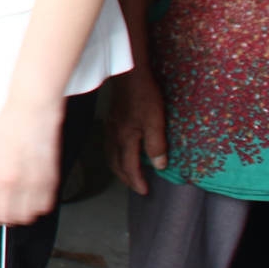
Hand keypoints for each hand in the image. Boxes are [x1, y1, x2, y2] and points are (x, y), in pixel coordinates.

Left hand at [0, 103, 63, 227]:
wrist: (30, 110)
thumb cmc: (6, 127)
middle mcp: (6, 182)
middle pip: (4, 218)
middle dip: (3, 218)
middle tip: (5, 211)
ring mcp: (28, 182)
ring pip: (25, 217)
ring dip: (22, 213)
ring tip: (20, 202)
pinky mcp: (48, 180)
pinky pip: (43, 207)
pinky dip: (39, 206)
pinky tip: (34, 195)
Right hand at [106, 67, 168, 194]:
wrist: (129, 76)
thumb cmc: (144, 97)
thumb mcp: (156, 121)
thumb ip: (156, 145)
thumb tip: (159, 165)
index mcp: (126, 139)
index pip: (129, 167)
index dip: (137, 181)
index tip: (144, 191)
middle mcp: (115, 136)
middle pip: (116, 164)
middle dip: (126, 178)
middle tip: (137, 187)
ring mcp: (111, 128)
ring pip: (110, 155)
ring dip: (119, 168)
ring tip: (128, 174)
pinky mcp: (111, 120)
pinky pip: (109, 145)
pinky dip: (114, 156)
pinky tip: (121, 152)